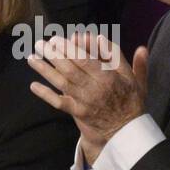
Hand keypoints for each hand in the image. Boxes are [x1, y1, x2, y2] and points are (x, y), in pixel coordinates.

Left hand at [28, 34, 147, 163]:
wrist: (126, 130)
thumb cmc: (131, 101)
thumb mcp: (136, 79)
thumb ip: (127, 59)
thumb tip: (118, 42)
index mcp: (109, 77)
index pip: (86, 59)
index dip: (70, 49)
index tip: (58, 39)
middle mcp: (95, 88)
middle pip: (70, 69)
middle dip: (54, 55)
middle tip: (40, 44)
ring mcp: (84, 100)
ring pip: (62, 82)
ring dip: (45, 70)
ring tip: (32, 58)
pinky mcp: (77, 112)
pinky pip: (58, 102)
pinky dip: (45, 94)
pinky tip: (33, 85)